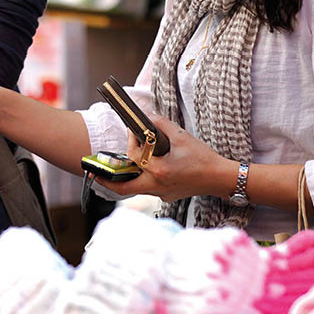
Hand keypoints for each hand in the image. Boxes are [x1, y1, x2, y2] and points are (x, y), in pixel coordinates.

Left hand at [99, 114, 234, 201]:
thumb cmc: (203, 158)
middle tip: (94, 172)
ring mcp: (162, 194)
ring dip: (124, 178)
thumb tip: (146, 117)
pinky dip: (140, 178)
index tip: (132, 130)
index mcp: (160, 172)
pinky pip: (147, 188)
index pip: (134, 156)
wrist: (220, 178)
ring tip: (113, 168)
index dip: (130, 140)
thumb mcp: (181, 136)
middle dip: (106, 181)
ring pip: (135, 188)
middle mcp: (158, 187)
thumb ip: (160, 124)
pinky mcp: (166, 196)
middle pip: (124, 188)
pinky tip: (141, 167)